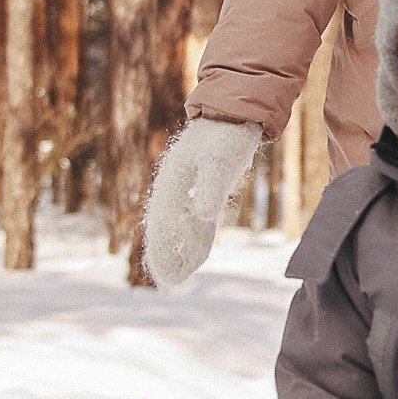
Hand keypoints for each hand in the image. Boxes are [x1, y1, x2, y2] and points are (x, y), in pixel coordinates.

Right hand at [142, 118, 260, 287]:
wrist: (234, 116)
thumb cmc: (225, 138)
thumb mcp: (220, 162)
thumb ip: (211, 188)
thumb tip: (203, 216)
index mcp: (172, 182)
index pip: (163, 224)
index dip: (164, 250)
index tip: (166, 273)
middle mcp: (175, 188)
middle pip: (165, 228)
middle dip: (166, 255)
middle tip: (169, 282)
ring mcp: (187, 190)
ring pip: (178, 227)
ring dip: (178, 251)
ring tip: (178, 277)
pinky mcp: (203, 190)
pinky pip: (194, 220)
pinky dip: (194, 238)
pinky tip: (197, 255)